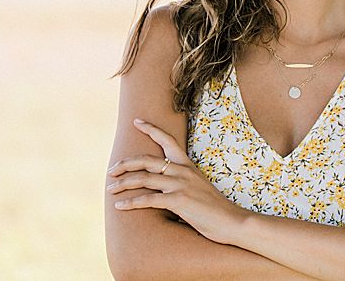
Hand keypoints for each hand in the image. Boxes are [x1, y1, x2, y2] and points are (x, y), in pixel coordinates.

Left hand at [107, 118, 249, 244]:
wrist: (233, 222)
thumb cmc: (215, 209)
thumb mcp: (198, 188)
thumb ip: (181, 183)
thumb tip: (162, 186)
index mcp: (187, 166)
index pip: (168, 141)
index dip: (151, 129)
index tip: (136, 121)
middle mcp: (182, 171)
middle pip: (146, 160)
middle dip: (125, 164)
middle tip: (111, 170)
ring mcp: (180, 185)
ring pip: (143, 178)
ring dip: (123, 183)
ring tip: (111, 189)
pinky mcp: (179, 201)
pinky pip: (148, 200)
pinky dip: (131, 202)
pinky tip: (120, 206)